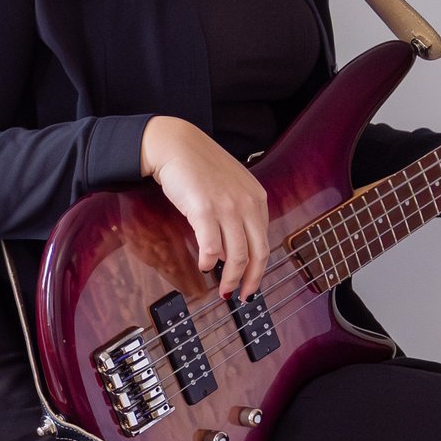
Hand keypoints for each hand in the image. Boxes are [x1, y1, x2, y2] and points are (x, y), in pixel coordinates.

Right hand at [140, 116, 272, 299]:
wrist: (175, 145)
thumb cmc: (199, 165)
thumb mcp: (230, 186)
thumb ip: (238, 213)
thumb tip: (232, 248)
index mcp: (256, 198)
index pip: (264, 242)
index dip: (259, 268)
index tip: (251, 282)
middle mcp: (246, 204)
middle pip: (257, 253)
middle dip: (250, 280)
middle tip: (241, 295)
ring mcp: (227, 206)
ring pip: (237, 255)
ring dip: (229, 278)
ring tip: (222, 290)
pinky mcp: (204, 209)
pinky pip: (211, 246)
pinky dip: (209, 261)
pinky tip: (204, 266)